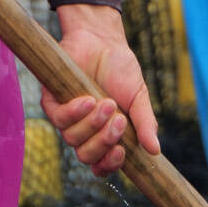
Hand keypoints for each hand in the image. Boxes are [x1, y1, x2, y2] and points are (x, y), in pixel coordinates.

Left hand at [45, 2, 159, 175]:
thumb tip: (155, 150)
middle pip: (86, 156)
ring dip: (93, 123)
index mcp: (105, 136)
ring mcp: (68, 118)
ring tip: (107, 102)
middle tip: (119, 121)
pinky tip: (88, 100)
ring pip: (72, 139)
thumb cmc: (121, 70)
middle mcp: (84, 132)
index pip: (102, 164)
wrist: (102, 41)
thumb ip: (145, 124)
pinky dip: (75, 112)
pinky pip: (58, 119)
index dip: (109, 165)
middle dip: (104, 142)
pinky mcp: (52, 102)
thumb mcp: (139, 98)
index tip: (122, 152)